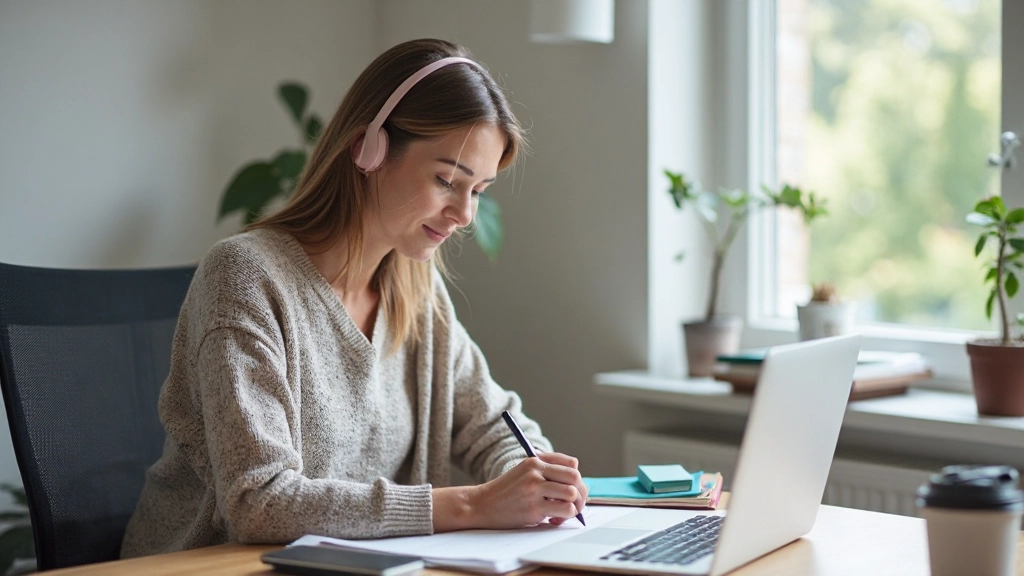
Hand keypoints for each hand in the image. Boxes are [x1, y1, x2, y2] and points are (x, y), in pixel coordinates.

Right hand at [466, 452, 587, 529]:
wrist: (481, 505)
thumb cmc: (505, 491)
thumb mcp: (523, 472)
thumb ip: (546, 471)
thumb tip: (576, 480)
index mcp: (534, 461)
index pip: (571, 464)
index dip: (576, 478)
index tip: (571, 488)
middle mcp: (535, 472)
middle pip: (575, 478)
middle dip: (581, 493)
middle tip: (575, 503)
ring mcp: (534, 490)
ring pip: (572, 494)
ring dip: (574, 506)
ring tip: (562, 513)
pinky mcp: (534, 508)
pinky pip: (565, 510)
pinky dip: (565, 516)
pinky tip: (553, 519)